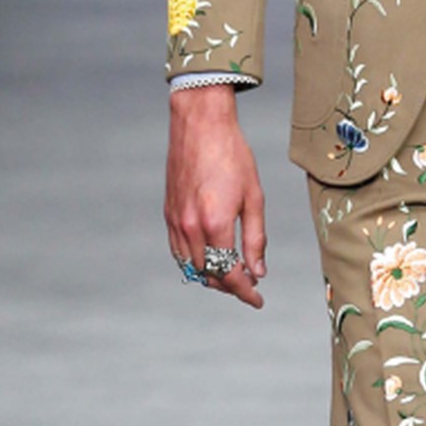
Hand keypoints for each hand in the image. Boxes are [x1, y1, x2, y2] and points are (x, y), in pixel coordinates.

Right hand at [165, 86, 267, 308]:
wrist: (200, 125)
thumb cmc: (232, 155)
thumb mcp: (254, 197)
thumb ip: (255, 238)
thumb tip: (257, 271)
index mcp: (215, 223)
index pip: (229, 273)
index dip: (245, 292)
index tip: (257, 299)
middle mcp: (191, 226)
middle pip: (208, 274)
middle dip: (230, 286)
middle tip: (249, 283)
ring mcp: (176, 221)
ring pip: (190, 266)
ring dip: (211, 276)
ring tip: (231, 273)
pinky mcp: (168, 213)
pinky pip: (177, 250)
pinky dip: (193, 261)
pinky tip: (208, 257)